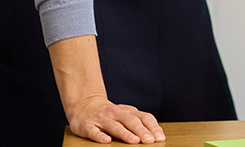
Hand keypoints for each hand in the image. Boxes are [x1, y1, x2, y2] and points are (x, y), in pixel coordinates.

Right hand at [48, 35, 165, 143]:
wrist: (84, 104)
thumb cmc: (109, 113)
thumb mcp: (125, 114)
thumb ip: (139, 122)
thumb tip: (156, 135)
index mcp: (127, 111)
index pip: (143, 117)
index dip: (152, 127)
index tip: (160, 137)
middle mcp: (115, 113)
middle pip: (131, 121)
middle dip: (141, 130)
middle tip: (150, 140)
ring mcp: (101, 119)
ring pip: (114, 126)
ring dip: (125, 133)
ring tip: (134, 141)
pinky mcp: (87, 125)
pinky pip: (94, 131)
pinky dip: (100, 136)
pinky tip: (106, 141)